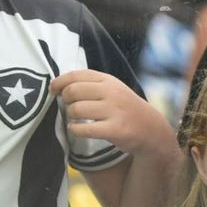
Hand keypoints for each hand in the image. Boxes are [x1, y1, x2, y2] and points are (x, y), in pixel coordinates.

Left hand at [51, 70, 168, 155]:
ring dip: (70, 116)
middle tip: (69, 107)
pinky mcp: (115, 130)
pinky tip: (77, 129)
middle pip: (73, 92)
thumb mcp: (114, 90)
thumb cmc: (127, 110)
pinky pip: (84, 129)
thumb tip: (60, 85)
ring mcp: (115, 111)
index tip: (54, 90)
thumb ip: (92, 85)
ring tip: (75, 119)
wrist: (152, 131)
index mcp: (109, 81)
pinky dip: (75, 129)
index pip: (76, 75)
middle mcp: (112, 93)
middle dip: (66, 100)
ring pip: (76, 110)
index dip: (59, 82)